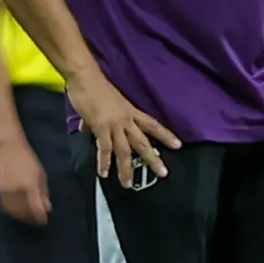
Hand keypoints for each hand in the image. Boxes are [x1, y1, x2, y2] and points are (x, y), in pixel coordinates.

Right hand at [0, 135, 50, 223]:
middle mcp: (17, 190)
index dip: (40, 217)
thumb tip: (47, 208)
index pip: (35, 208)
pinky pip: (5, 206)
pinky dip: (11, 211)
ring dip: (21, 216)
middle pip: (24, 211)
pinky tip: (16, 211)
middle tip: (37, 220)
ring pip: (13, 210)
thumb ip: (43, 191)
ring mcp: (6, 190)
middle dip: (31, 217)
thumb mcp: (40, 173)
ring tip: (28, 217)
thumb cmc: (27, 158)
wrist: (7, 147)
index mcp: (30, 185)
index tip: (44, 220)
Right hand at [68, 70, 179, 188]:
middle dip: (153, 159)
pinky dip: (104, 162)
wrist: (85, 78)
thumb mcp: (104, 103)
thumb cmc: (94, 86)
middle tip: (163, 173)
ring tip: (127, 184)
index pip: (153, 125)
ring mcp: (114, 125)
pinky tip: (103, 173)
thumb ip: (97, 120)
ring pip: (125, 151)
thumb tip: (87, 128)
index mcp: (130, 112)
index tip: (178, 145)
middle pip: (143, 142)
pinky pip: (104, 149)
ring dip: (126, 169)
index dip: (165, 135)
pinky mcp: (101, 128)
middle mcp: (126, 120)